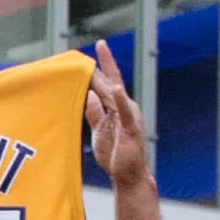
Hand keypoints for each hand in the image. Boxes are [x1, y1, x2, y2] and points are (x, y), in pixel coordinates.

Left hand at [81, 39, 151, 190]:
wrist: (128, 176)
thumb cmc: (116, 155)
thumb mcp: (99, 131)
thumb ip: (94, 113)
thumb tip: (89, 94)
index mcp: (118, 108)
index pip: (109, 82)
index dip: (104, 65)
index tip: (99, 46)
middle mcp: (126, 108)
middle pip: (111, 83)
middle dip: (104, 65)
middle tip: (100, 44)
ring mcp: (130, 117)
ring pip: (115, 94)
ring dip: (106, 78)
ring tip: (98, 60)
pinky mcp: (131, 129)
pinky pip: (125, 112)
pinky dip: (120, 100)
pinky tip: (116, 89)